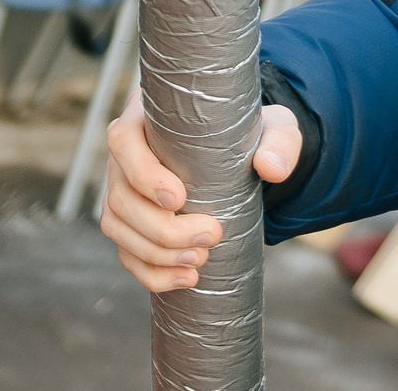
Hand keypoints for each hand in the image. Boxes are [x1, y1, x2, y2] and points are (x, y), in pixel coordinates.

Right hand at [100, 84, 300, 292]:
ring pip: (117, 227)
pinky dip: (151, 272)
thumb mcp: (275, 127)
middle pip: (121, 196)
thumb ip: (280, 141)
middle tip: (210, 236)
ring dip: (155, 253)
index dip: (143, 173)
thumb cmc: (251, 132)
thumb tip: (273, 168)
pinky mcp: (130, 223)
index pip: (123, 140)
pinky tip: (184, 279)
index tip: (178, 199)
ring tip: (199, 261)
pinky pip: (127, 252)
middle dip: (161, 227)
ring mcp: (123, 190)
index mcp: (149, 118)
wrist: (244, 155)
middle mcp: (127, 155)